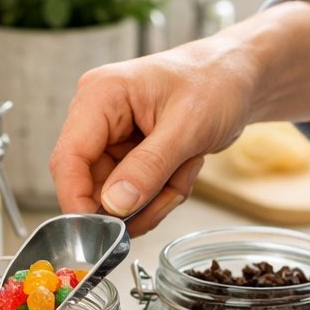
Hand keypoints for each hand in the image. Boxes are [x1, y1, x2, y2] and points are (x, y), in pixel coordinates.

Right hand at [49, 39, 254, 232]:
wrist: (240, 77)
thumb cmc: (217, 80)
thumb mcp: (187, 126)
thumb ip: (148, 167)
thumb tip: (114, 205)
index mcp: (100, 96)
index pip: (69, 158)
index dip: (77, 200)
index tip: (99, 232)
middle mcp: (97, 116)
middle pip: (91, 183)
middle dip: (133, 201)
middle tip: (167, 197)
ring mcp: (111, 136)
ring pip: (115, 195)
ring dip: (154, 197)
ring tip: (185, 170)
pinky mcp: (127, 152)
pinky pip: (134, 192)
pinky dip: (162, 192)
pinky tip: (184, 168)